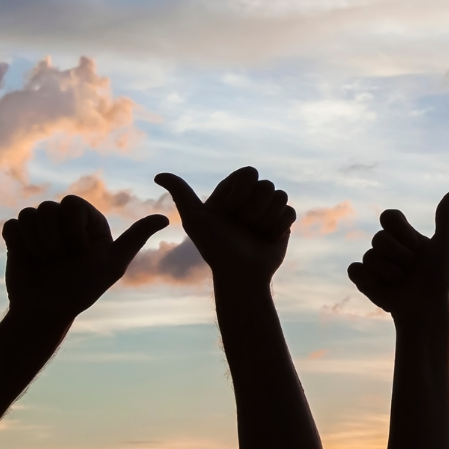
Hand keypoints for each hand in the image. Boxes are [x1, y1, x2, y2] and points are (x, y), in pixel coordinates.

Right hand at [4, 195, 168, 315]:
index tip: (79, 251)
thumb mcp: (112, 264)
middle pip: (49, 206)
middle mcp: (65, 220)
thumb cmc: (82, 289)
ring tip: (45, 261)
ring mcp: (40, 227)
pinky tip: (28, 259)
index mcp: (88, 221)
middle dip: (52, 237)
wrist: (46, 310)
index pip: (71, 202)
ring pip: (29, 213)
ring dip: (36, 243)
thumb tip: (165, 218)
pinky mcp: (18, 236)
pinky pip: (12, 225)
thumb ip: (135, 238)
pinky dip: (19, 244)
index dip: (71, 227)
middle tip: (60, 258)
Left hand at [154, 167, 296, 281]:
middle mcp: (250, 198)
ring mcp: (268, 209)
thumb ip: (180, 193)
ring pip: (281, 196)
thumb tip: (158, 175)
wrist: (241, 275)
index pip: (249, 173)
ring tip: (256, 233)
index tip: (230, 210)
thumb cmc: (216, 248)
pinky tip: (268, 238)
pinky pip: (290, 212)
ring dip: (267, 219)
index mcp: (231, 193)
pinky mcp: (283, 222)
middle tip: (242, 226)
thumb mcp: (195, 219)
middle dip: (254, 209)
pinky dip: (279, 227)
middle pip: (266, 185)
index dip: (242, 192)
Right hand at [347, 192, 448, 321]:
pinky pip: (354, 270)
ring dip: (390, 272)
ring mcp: (373, 262)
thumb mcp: (444, 246)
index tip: (415, 245)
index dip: (400, 230)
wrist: (426, 308)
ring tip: (402, 282)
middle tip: (411, 268)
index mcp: (402, 235)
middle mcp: (386, 246)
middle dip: (399, 255)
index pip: (389, 216)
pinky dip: (369, 280)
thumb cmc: (438, 278)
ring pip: (369, 256)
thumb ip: (445, 219)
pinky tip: (385, 289)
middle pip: (379, 238)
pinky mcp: (363, 279)